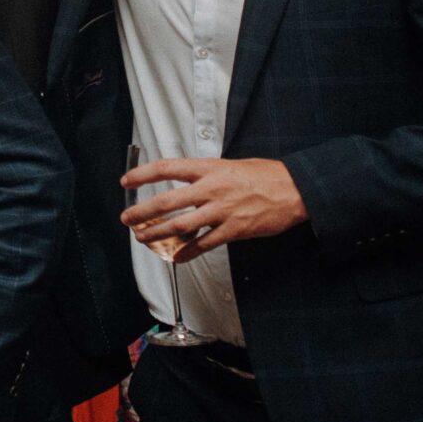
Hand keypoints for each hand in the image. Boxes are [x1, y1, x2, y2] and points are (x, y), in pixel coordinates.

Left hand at [119, 156, 307, 256]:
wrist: (296, 190)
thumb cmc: (265, 175)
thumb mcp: (230, 165)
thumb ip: (206, 174)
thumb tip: (183, 181)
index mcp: (209, 168)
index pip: (167, 168)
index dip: (143, 174)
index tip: (126, 181)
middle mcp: (211, 189)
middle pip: (167, 201)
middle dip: (142, 212)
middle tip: (127, 218)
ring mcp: (222, 211)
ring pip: (181, 225)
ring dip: (158, 233)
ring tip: (142, 237)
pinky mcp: (234, 230)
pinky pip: (204, 244)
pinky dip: (187, 252)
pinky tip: (175, 257)